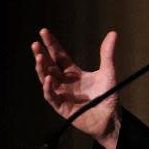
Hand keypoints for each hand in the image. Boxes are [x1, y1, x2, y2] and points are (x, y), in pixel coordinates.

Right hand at [32, 28, 119, 148]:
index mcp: (73, 73)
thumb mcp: (108, 72)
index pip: (59, 56)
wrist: (111, 118)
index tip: (43, 31)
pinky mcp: (62, 107)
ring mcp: (62, 95)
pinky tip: (48, 79)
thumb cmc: (109, 96)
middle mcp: (65, 83)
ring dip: (42, 69)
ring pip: (46, 80)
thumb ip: (107, 53)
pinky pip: (51, 97)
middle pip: (49, 66)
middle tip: (35, 44)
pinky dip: (48, 88)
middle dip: (41, 55)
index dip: (51, 44)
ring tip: (39, 57)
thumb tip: (113, 33)